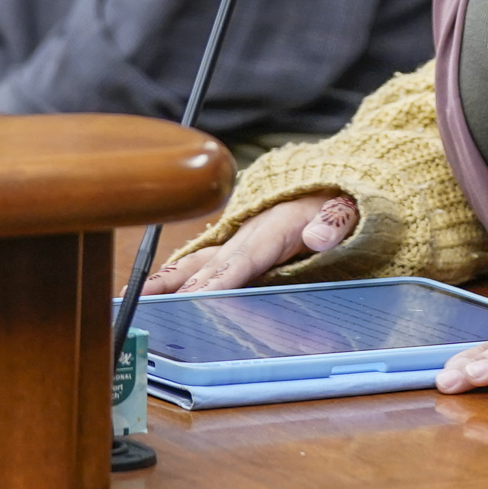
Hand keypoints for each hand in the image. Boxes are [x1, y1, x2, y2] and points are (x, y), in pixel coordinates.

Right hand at [142, 191, 359, 293]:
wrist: (328, 182)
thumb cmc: (336, 201)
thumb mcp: (347, 208)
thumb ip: (335, 221)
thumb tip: (321, 234)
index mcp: (276, 226)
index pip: (248, 256)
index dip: (225, 275)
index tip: (202, 293)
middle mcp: (249, 233)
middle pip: (214, 263)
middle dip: (187, 284)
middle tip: (157, 306)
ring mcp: (237, 239)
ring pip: (198, 261)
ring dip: (169, 278)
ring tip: (140, 296)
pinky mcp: (233, 247)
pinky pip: (200, 262)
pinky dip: (174, 275)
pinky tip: (153, 291)